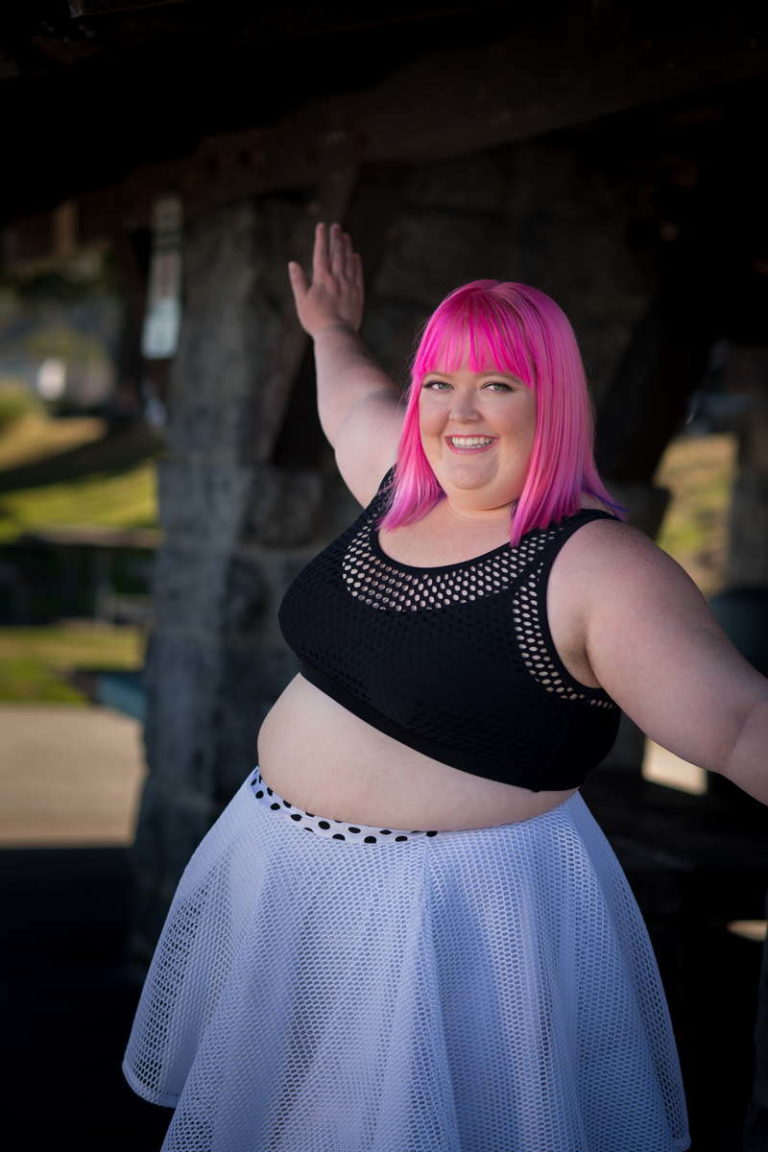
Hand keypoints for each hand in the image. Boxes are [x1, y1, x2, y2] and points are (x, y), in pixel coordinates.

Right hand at [287, 222, 363, 337]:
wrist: (337, 335)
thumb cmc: (315, 321)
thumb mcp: (302, 301)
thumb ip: (298, 281)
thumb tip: (292, 264)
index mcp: (321, 279)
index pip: (320, 253)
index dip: (321, 238)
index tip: (322, 226)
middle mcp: (336, 279)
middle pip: (336, 254)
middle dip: (335, 238)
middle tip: (336, 226)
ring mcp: (349, 286)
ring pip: (348, 262)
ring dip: (347, 247)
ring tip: (346, 236)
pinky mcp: (358, 294)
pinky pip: (358, 275)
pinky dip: (356, 264)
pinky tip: (356, 256)